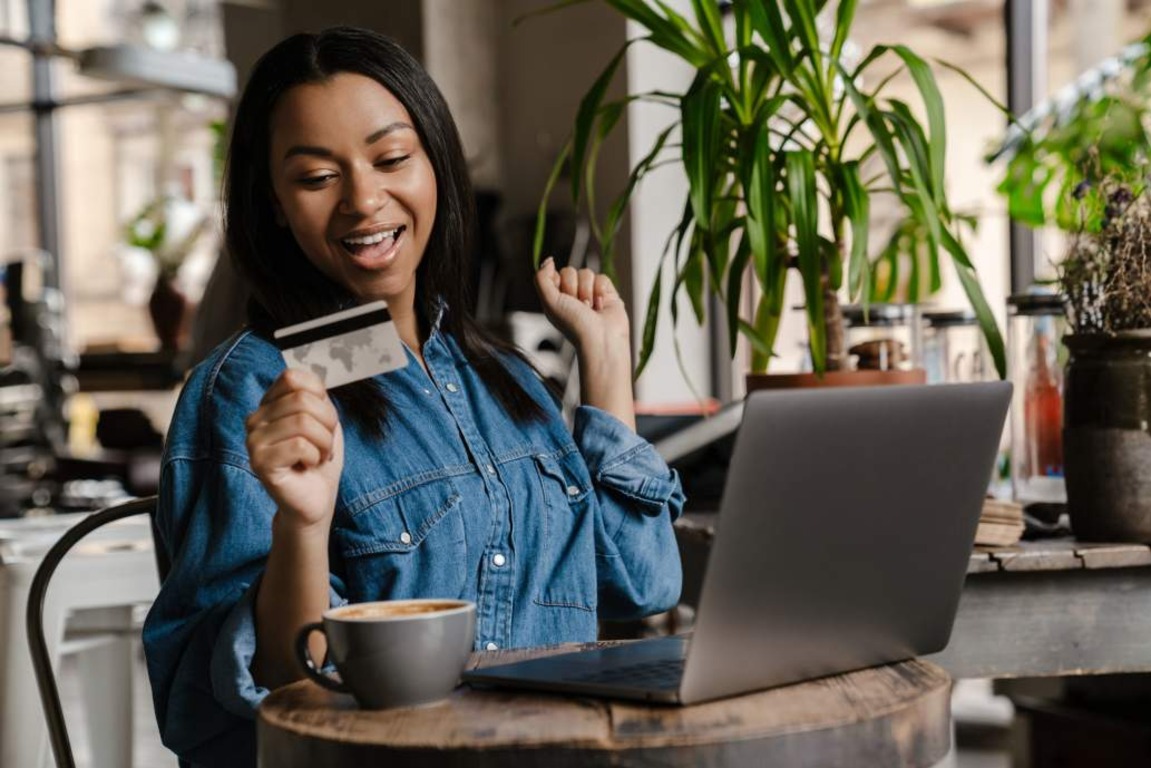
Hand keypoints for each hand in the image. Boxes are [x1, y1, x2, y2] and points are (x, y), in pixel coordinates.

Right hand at [245, 369, 342, 531]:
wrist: (317, 499)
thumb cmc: (319, 459)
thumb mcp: (324, 419)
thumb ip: (314, 395)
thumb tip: (307, 379)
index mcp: (269, 404)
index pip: (293, 377)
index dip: (320, 399)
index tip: (323, 422)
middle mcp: (255, 418)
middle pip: (302, 399)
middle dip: (327, 424)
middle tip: (324, 445)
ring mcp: (253, 440)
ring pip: (302, 421)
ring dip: (323, 442)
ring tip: (317, 456)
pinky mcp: (259, 462)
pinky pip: (299, 445)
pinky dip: (314, 456)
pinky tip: (307, 466)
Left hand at [534, 258, 630, 362]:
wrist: (600, 338)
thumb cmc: (574, 325)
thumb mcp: (550, 302)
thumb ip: (542, 279)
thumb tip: (548, 260)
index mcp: (557, 297)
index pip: (554, 274)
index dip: (557, 282)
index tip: (560, 296)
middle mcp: (572, 295)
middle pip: (570, 271)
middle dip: (572, 288)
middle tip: (577, 306)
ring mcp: (590, 292)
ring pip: (586, 273)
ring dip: (587, 292)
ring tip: (590, 308)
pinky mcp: (607, 292)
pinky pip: (601, 277)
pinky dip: (600, 292)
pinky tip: (601, 306)